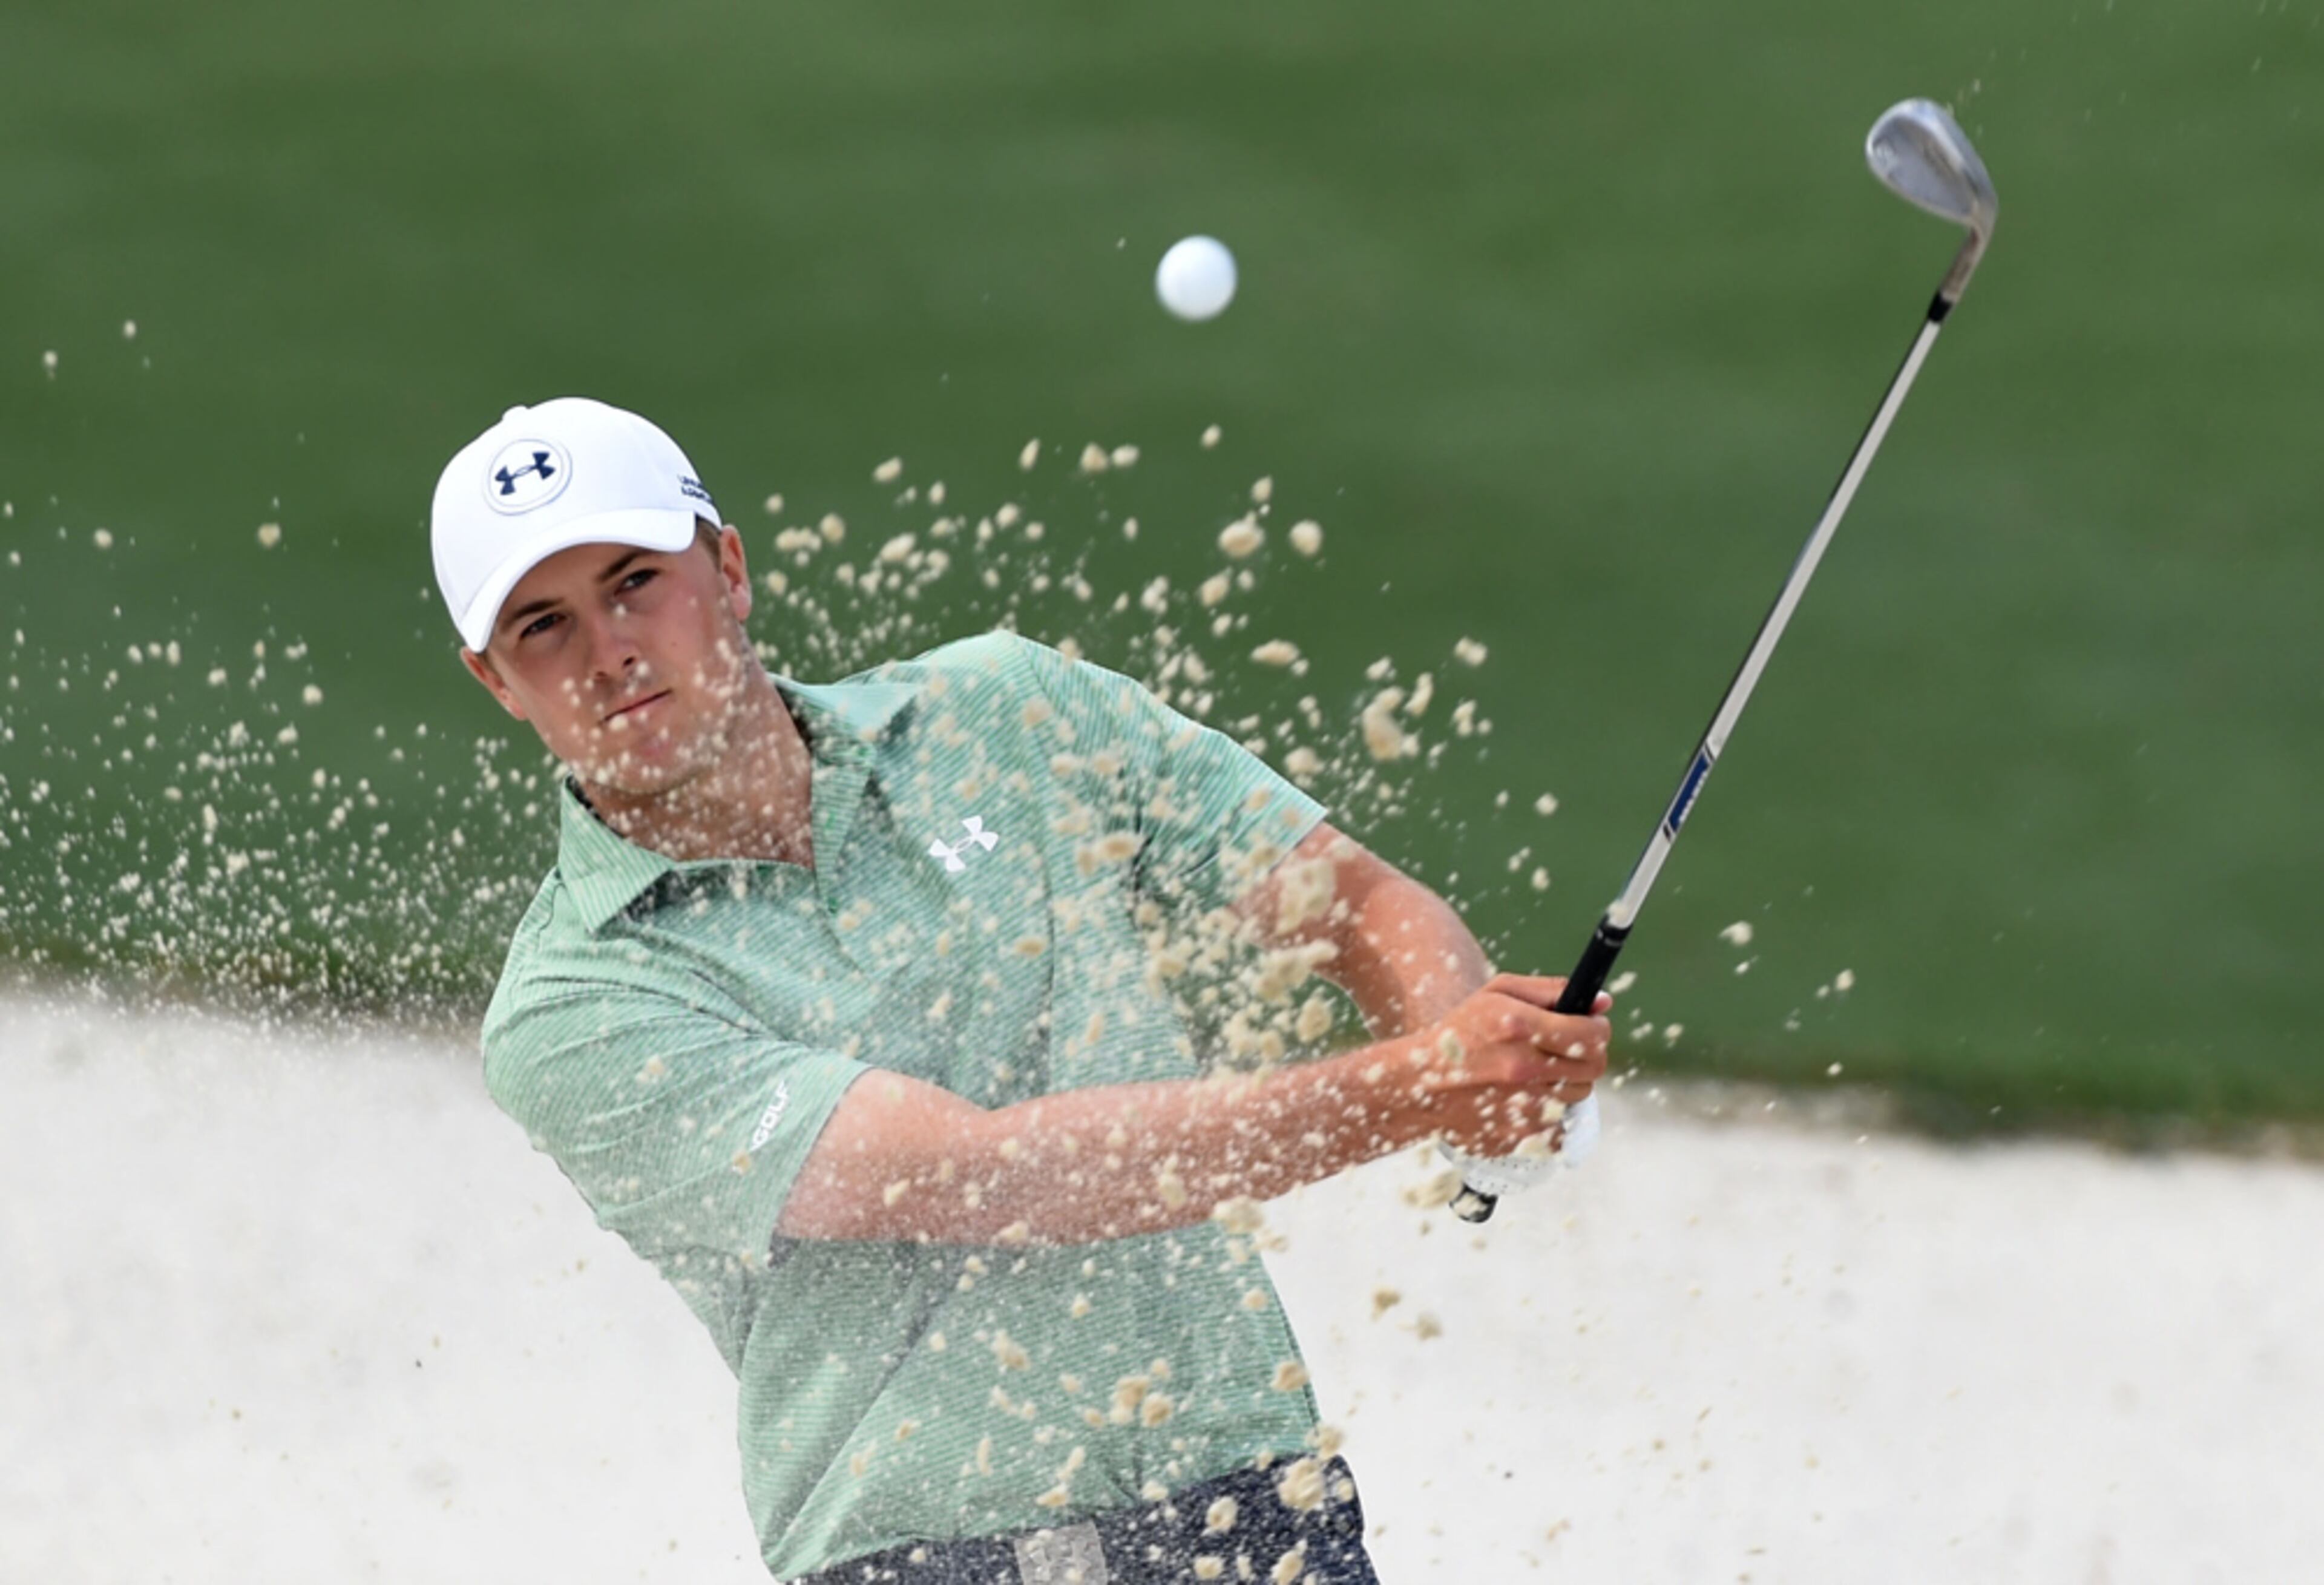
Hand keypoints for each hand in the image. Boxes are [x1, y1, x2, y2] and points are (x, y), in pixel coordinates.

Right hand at [1396, 974, 1611, 1156]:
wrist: (1421, 1085)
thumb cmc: (1462, 1032)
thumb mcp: (1498, 993)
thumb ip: (1551, 991)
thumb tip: (1603, 1001)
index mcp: (1520, 1027)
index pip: (1591, 1034)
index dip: (1598, 1028)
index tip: (1591, 1026)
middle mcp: (1524, 1068)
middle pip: (1594, 1067)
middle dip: (1590, 1054)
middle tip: (1570, 1048)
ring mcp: (1523, 1106)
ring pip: (1579, 1094)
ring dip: (1568, 1081)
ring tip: (1539, 1072)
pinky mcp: (1520, 1134)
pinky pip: (1559, 1122)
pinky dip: (1549, 1110)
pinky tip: (1523, 1098)